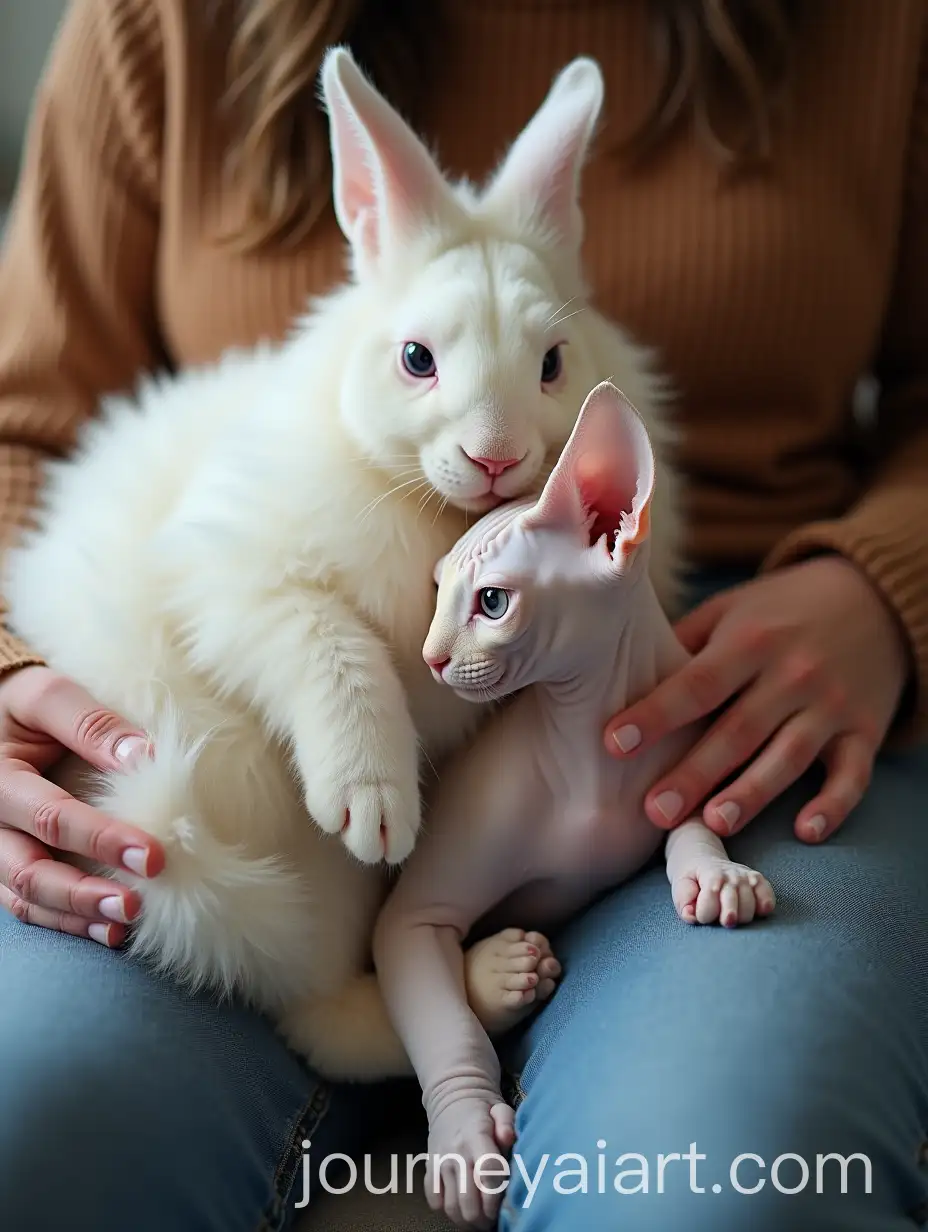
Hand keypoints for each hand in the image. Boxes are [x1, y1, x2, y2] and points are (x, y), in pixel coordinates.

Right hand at [0, 666, 164, 943]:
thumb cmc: (22, 703)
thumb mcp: (49, 696)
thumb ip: (92, 724)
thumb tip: (145, 755)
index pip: (52, 816)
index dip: (102, 839)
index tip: (154, 855)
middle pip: (31, 871)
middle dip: (84, 895)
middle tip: (134, 906)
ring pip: (27, 897)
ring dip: (76, 916)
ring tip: (124, 927)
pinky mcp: (4, 863)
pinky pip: (26, 904)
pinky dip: (65, 921)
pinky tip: (107, 930)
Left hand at [604, 558, 909, 842]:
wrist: (875, 599)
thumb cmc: (780, 610)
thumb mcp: (730, 610)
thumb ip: (683, 642)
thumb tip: (615, 674)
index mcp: (750, 641)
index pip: (696, 684)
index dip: (655, 714)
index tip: (613, 742)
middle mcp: (793, 674)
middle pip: (737, 730)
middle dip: (694, 772)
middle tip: (654, 811)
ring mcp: (831, 706)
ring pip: (788, 757)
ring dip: (751, 793)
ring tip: (714, 822)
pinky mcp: (865, 733)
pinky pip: (852, 775)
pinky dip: (833, 806)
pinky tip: (805, 832)